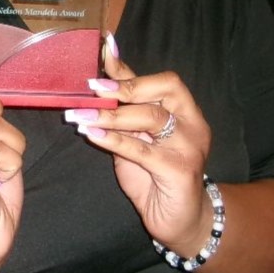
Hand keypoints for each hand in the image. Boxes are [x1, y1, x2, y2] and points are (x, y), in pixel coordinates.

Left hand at [69, 37, 213, 255]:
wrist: (178, 221)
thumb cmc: (155, 177)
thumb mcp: (138, 138)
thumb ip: (125, 111)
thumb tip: (101, 77)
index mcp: (185, 111)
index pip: (161, 80)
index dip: (130, 67)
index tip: (102, 51)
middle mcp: (192, 123)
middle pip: (163, 90)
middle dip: (125, 87)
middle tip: (92, 88)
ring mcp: (189, 146)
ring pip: (151, 118)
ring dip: (112, 114)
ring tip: (80, 114)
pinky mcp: (179, 170)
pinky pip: (142, 150)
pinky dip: (114, 139)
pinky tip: (91, 133)